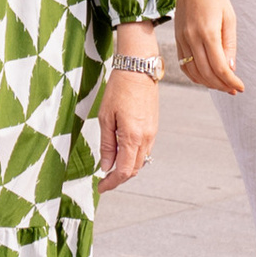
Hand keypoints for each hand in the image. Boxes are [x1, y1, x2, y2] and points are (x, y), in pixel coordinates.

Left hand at [100, 68, 157, 189]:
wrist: (138, 69)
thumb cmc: (119, 89)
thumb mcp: (105, 117)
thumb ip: (107, 144)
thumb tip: (106, 166)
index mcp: (132, 137)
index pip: (123, 171)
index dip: (111, 183)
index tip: (101, 187)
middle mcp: (146, 138)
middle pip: (133, 169)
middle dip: (119, 178)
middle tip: (104, 181)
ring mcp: (152, 133)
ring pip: (141, 161)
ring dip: (127, 168)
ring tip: (111, 168)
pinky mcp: (154, 127)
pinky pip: (145, 150)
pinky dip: (134, 157)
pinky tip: (123, 153)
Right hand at [172, 0, 241, 93]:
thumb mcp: (229, 18)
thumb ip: (229, 44)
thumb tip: (230, 68)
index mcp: (208, 32)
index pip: (219, 67)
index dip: (231, 81)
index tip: (240, 87)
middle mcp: (191, 38)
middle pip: (206, 73)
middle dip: (221, 85)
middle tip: (233, 89)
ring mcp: (181, 38)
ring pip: (192, 71)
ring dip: (208, 83)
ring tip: (222, 85)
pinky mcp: (176, 37)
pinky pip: (183, 63)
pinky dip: (194, 75)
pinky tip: (205, 77)